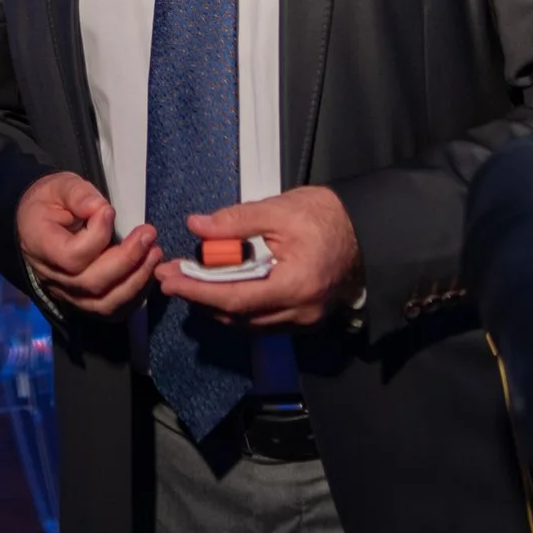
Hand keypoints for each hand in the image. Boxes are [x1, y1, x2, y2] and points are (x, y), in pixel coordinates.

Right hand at [16, 171, 161, 316]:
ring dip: (136, 279)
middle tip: (148, 234)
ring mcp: (67, 293)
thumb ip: (77, 194)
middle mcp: (52, 276)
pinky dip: (134, 294)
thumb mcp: (59, 186)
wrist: (38, 221)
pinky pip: (111, 309)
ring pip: (104, 302)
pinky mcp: (83, 300)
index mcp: (40, 245)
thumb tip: (100, 208)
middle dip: (127, 260)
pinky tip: (147, 271)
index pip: (72, 256)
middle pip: (92, 283)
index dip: (97, 237)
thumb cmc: (50, 201)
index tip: (110, 211)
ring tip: (154, 253)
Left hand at [152, 186, 360, 328]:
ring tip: (189, 282)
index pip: (235, 298)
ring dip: (216, 305)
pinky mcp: (305, 319)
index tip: (169, 280)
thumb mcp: (278, 210)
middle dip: (200, 298)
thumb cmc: (326, 215)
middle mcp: (300, 312)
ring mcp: (305, 320)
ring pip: (248, 323)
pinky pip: (262, 320)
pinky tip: (220, 290)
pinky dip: (237, 307)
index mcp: (296, 285)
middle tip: (169, 279)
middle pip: (238, 316)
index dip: (198, 291)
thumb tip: (197, 226)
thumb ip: (235, 221)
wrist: (363, 228)